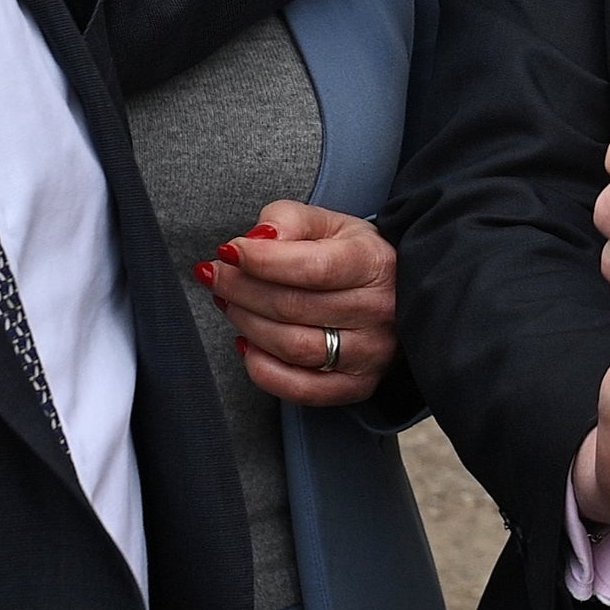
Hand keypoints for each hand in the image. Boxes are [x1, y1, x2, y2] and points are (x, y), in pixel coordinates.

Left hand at [197, 201, 394, 406]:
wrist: (393, 296)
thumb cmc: (351, 256)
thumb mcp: (327, 223)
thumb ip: (289, 220)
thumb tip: (258, 238)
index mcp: (374, 263)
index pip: (313, 268)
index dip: (262, 261)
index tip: (228, 252)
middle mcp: (378, 311)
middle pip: (293, 307)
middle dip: (241, 289)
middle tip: (215, 275)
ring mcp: (370, 354)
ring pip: (291, 346)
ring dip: (246, 323)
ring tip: (229, 303)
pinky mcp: (356, 386)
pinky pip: (299, 388)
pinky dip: (262, 368)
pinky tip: (247, 343)